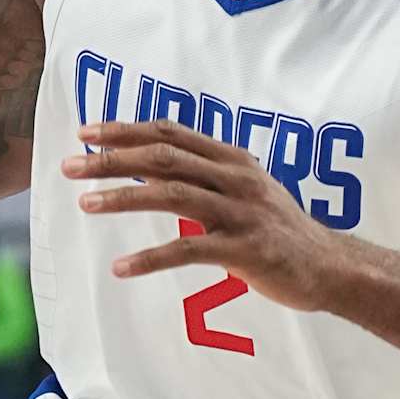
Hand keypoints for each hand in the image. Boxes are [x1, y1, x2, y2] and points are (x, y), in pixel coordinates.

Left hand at [63, 120, 333, 311]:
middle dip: (111, 159)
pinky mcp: (245, 250)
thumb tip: (154, 166)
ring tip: (85, 205)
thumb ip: (206, 175)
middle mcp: (235, 178)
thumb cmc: (280, 231)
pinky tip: (120, 268)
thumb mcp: (245, 190)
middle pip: (162, 158)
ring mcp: (240, 213)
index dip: (125, 130)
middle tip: (69, 166)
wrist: (330, 267)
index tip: (86, 134)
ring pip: (170, 196)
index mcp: (232, 159)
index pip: (169, 134)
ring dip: (122, 199)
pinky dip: (150, 258)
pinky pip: (188, 250)